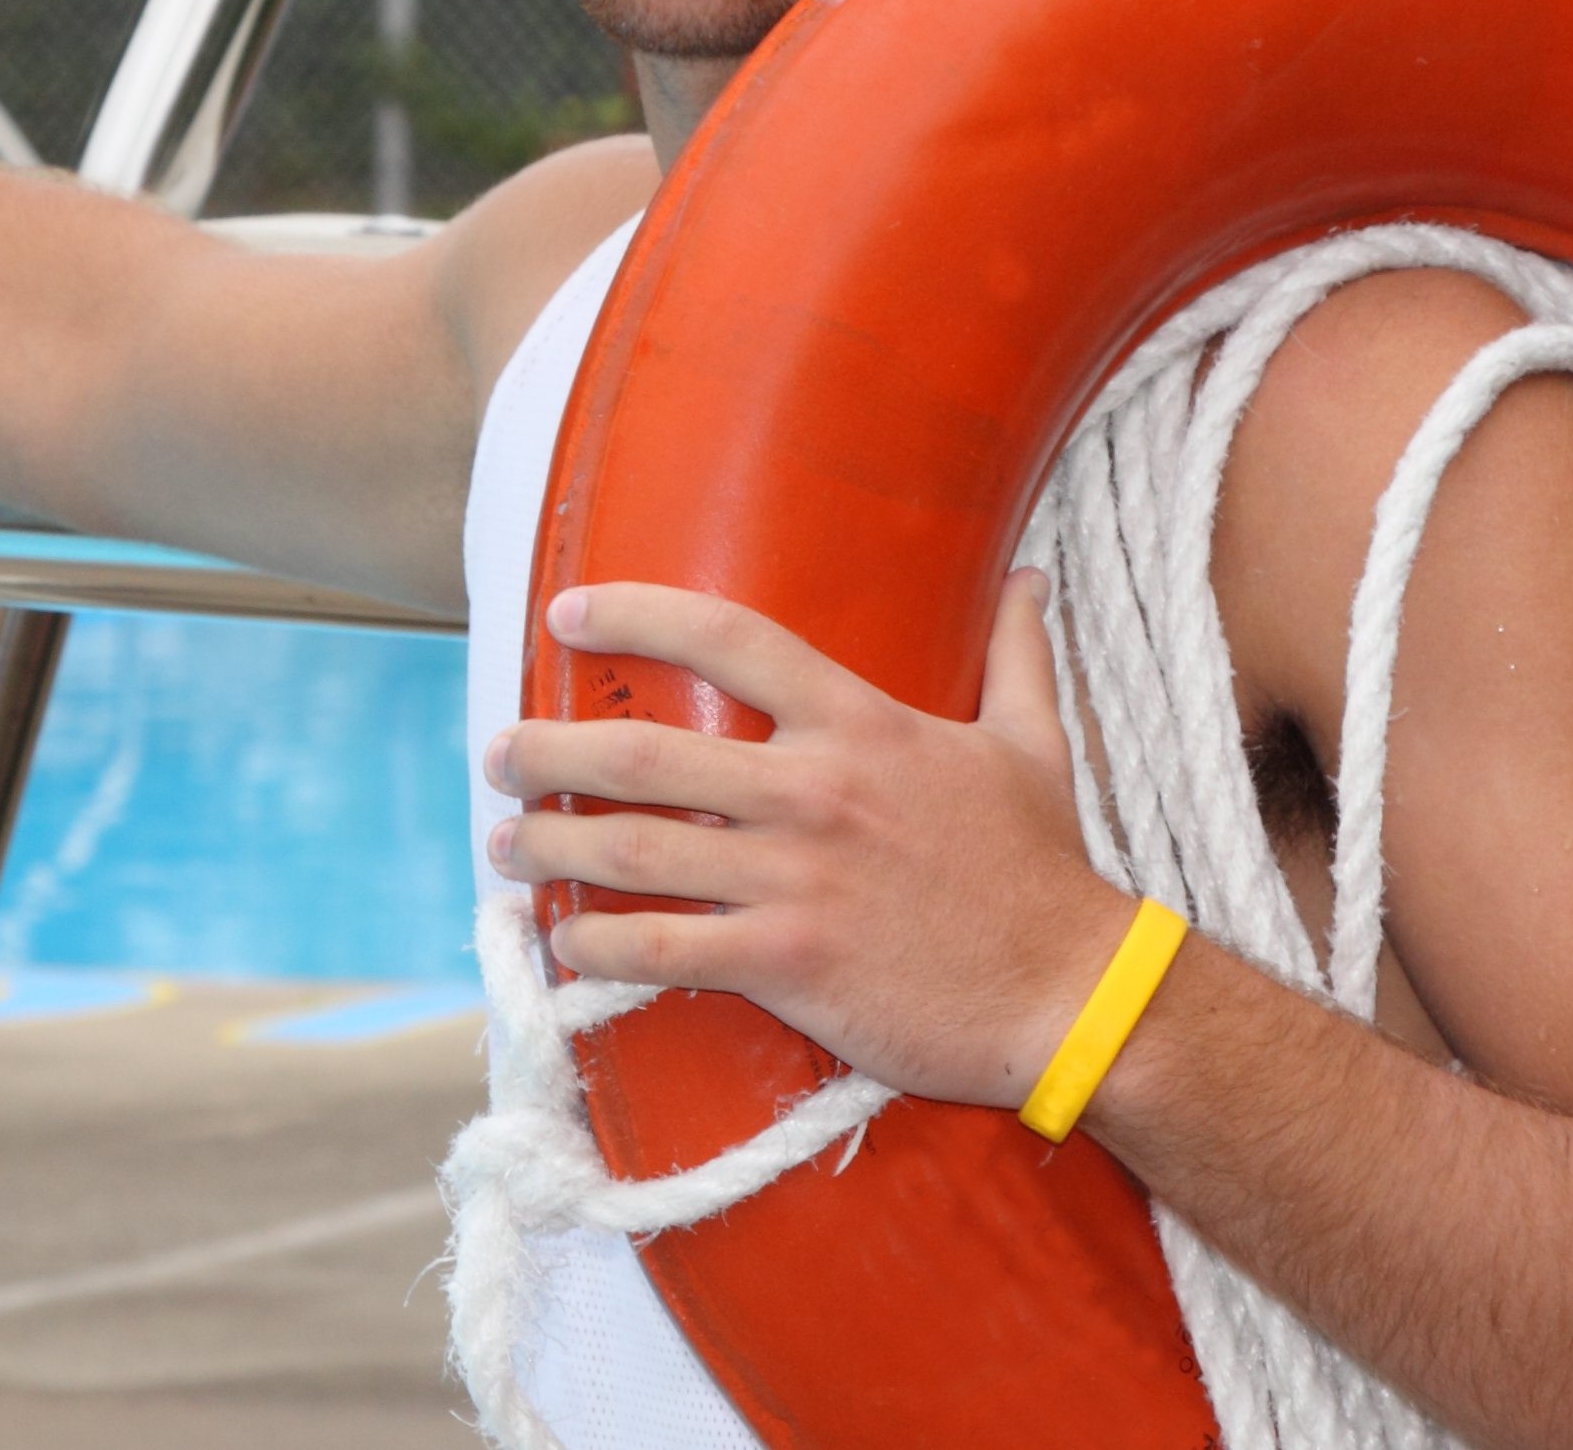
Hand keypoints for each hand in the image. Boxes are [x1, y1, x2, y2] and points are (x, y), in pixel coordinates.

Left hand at [485, 571, 1136, 1107]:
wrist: (1073, 994)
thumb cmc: (1045, 871)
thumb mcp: (1036, 744)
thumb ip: (1020, 654)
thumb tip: (1033, 577)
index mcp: (860, 724)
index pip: (728, 638)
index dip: (637, 614)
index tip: (568, 611)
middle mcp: (813, 790)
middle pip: (644, 754)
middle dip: (549, 752)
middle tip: (499, 754)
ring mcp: (795, 877)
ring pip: (635, 851)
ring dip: (550, 848)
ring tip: (504, 846)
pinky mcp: (789, 961)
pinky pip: (664, 948)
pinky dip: (599, 944)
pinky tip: (564, 942)